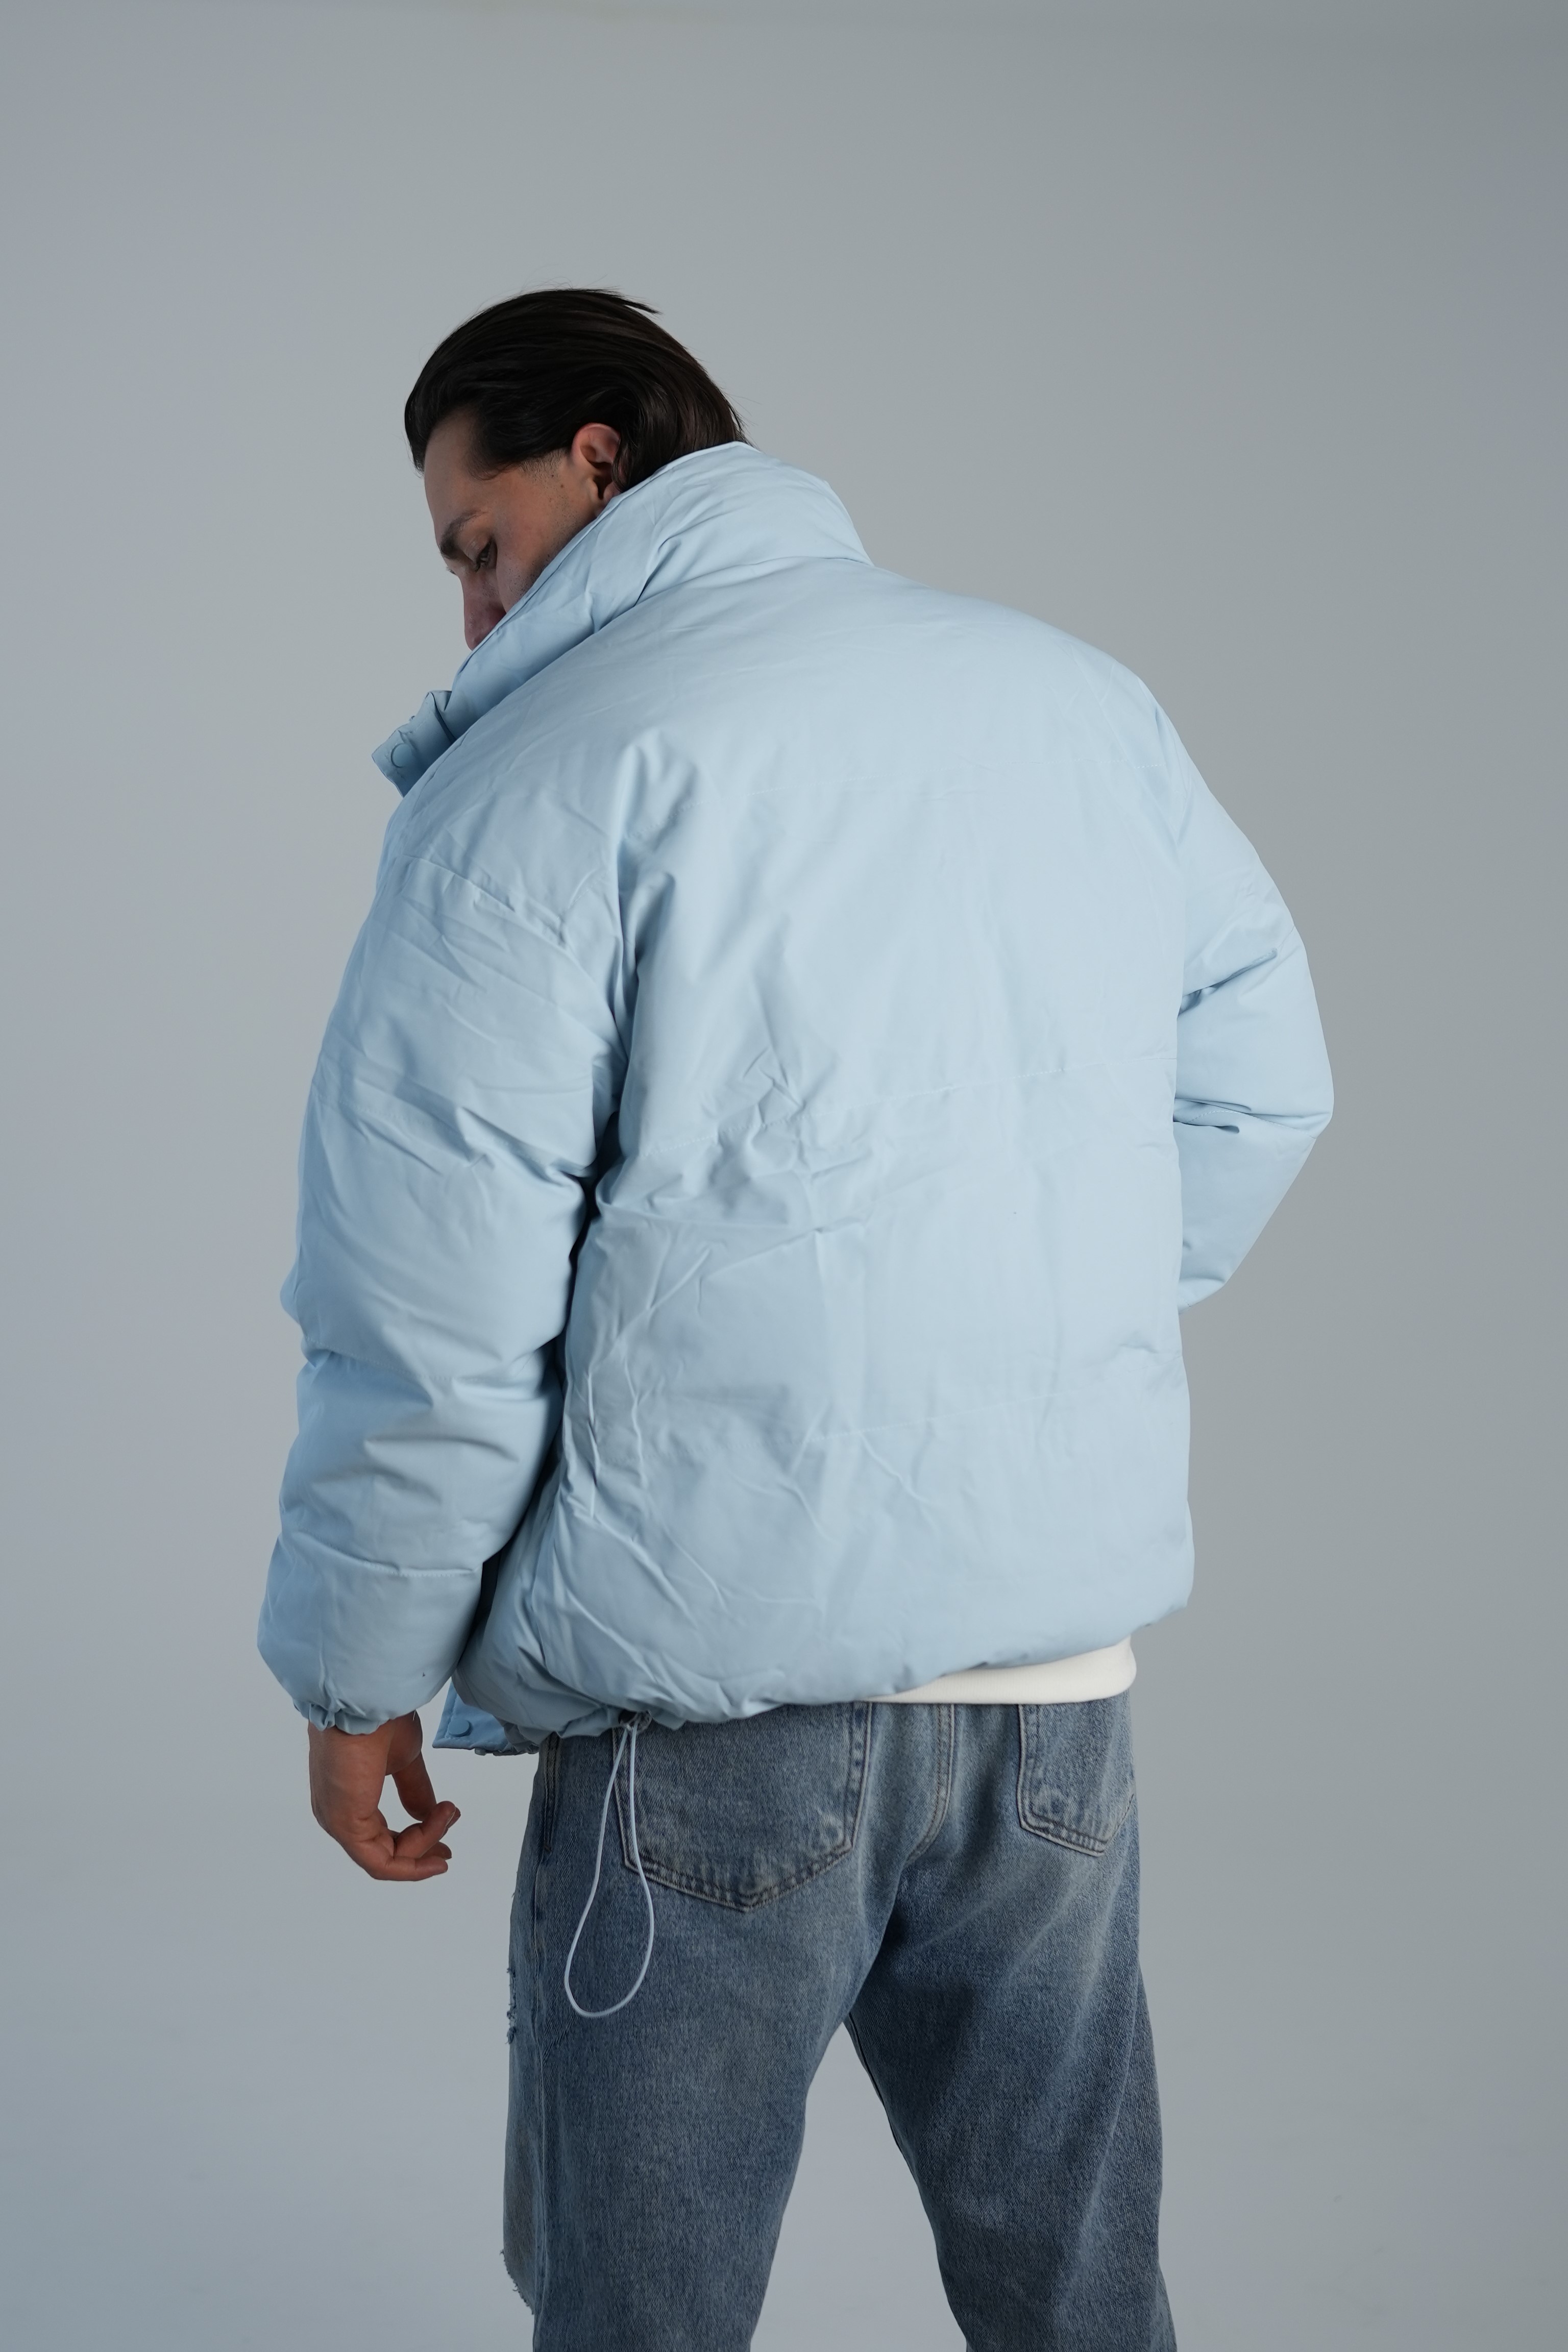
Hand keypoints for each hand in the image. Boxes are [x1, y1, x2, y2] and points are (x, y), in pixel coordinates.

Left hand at [307, 1710, 459, 1881]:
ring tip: (448, 1814)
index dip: (415, 1839)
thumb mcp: (404, 1758)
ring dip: (424, 1842)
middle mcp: (336, 1814)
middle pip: (383, 1852)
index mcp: (347, 1795)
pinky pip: (381, 1861)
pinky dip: (412, 1858)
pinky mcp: (346, 1826)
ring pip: (385, 1858)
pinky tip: (438, 1835)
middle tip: (448, 1851)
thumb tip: (426, 1813)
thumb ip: (414, 1790)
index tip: (446, 1826)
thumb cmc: (378, 1717)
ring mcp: (338, 1822)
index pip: (378, 1835)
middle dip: (421, 1851)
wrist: (365, 1699)